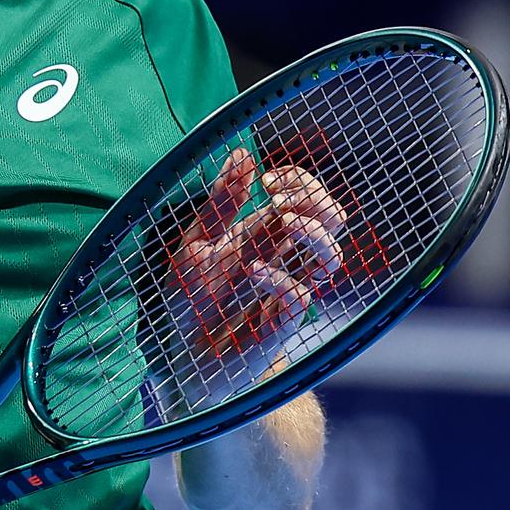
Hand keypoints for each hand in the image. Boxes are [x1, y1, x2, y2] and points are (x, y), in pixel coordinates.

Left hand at [159, 148, 345, 406]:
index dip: (300, 181)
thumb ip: (220, 203)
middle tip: (278, 199)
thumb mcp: (195, 242)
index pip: (306, 196)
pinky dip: (281, 277)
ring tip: (282, 222)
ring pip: (331, 256)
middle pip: (331, 219)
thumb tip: (243, 153)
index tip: (270, 179)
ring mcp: (286, 289)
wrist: (177, 356)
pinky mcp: (280, 323)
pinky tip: (255, 271)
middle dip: (313, 199)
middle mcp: (284, 258)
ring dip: (313, 233)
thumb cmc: (187, 300)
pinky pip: (300, 296)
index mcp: (265, 233)